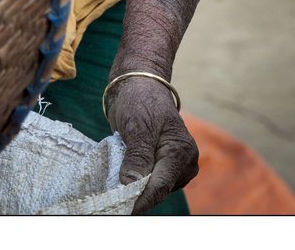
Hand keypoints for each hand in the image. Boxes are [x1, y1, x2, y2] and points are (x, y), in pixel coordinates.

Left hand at [106, 74, 198, 214]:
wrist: (140, 84)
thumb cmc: (140, 99)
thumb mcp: (137, 125)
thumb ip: (137, 156)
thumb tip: (131, 185)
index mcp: (181, 151)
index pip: (160, 186)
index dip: (139, 201)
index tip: (119, 211)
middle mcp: (185, 162)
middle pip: (158, 191)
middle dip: (136, 196)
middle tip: (109, 201)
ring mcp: (178, 166)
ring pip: (155, 189)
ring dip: (136, 189)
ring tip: (114, 182)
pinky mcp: (168, 167)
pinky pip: (153, 182)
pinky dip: (138, 182)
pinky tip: (124, 175)